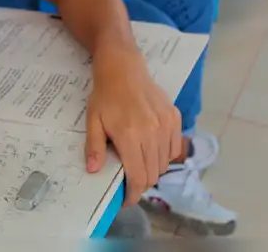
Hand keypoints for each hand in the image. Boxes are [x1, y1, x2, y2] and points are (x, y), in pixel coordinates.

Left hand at [85, 57, 181, 206]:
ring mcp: (166, 125)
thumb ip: (94, 147)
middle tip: (130, 181)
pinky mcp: (175, 118)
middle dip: (142, 184)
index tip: (127, 199)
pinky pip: (175, 148)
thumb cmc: (105, 95)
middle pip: (153, 174)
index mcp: (130, 136)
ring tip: (140, 164)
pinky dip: (165, 156)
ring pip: (165, 164)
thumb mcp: (93, 121)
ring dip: (153, 170)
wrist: (123, 68)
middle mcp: (152, 133)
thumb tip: (93, 171)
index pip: (138, 177)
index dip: (134, 194)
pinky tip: (152, 150)